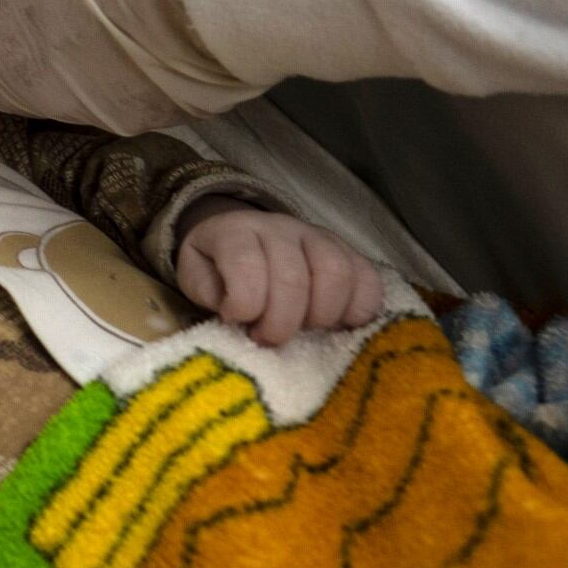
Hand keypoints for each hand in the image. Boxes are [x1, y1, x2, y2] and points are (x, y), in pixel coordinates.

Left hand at [175, 206, 391, 346]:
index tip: (239, 323)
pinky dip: (360, 310)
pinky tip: (340, 326)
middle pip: (293, 277)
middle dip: (282, 322)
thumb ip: (209, 294)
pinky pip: (369, 279)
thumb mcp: (197, 278)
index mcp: (235, 232)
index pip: (246, 265)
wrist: (242, 238)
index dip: (245, 305)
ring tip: (305, 330)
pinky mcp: (349, 253)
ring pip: (336, 273)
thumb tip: (237, 316)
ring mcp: (318, 237)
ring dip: (322, 316)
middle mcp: (280, 228)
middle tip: (269, 338)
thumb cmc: (219, 269)